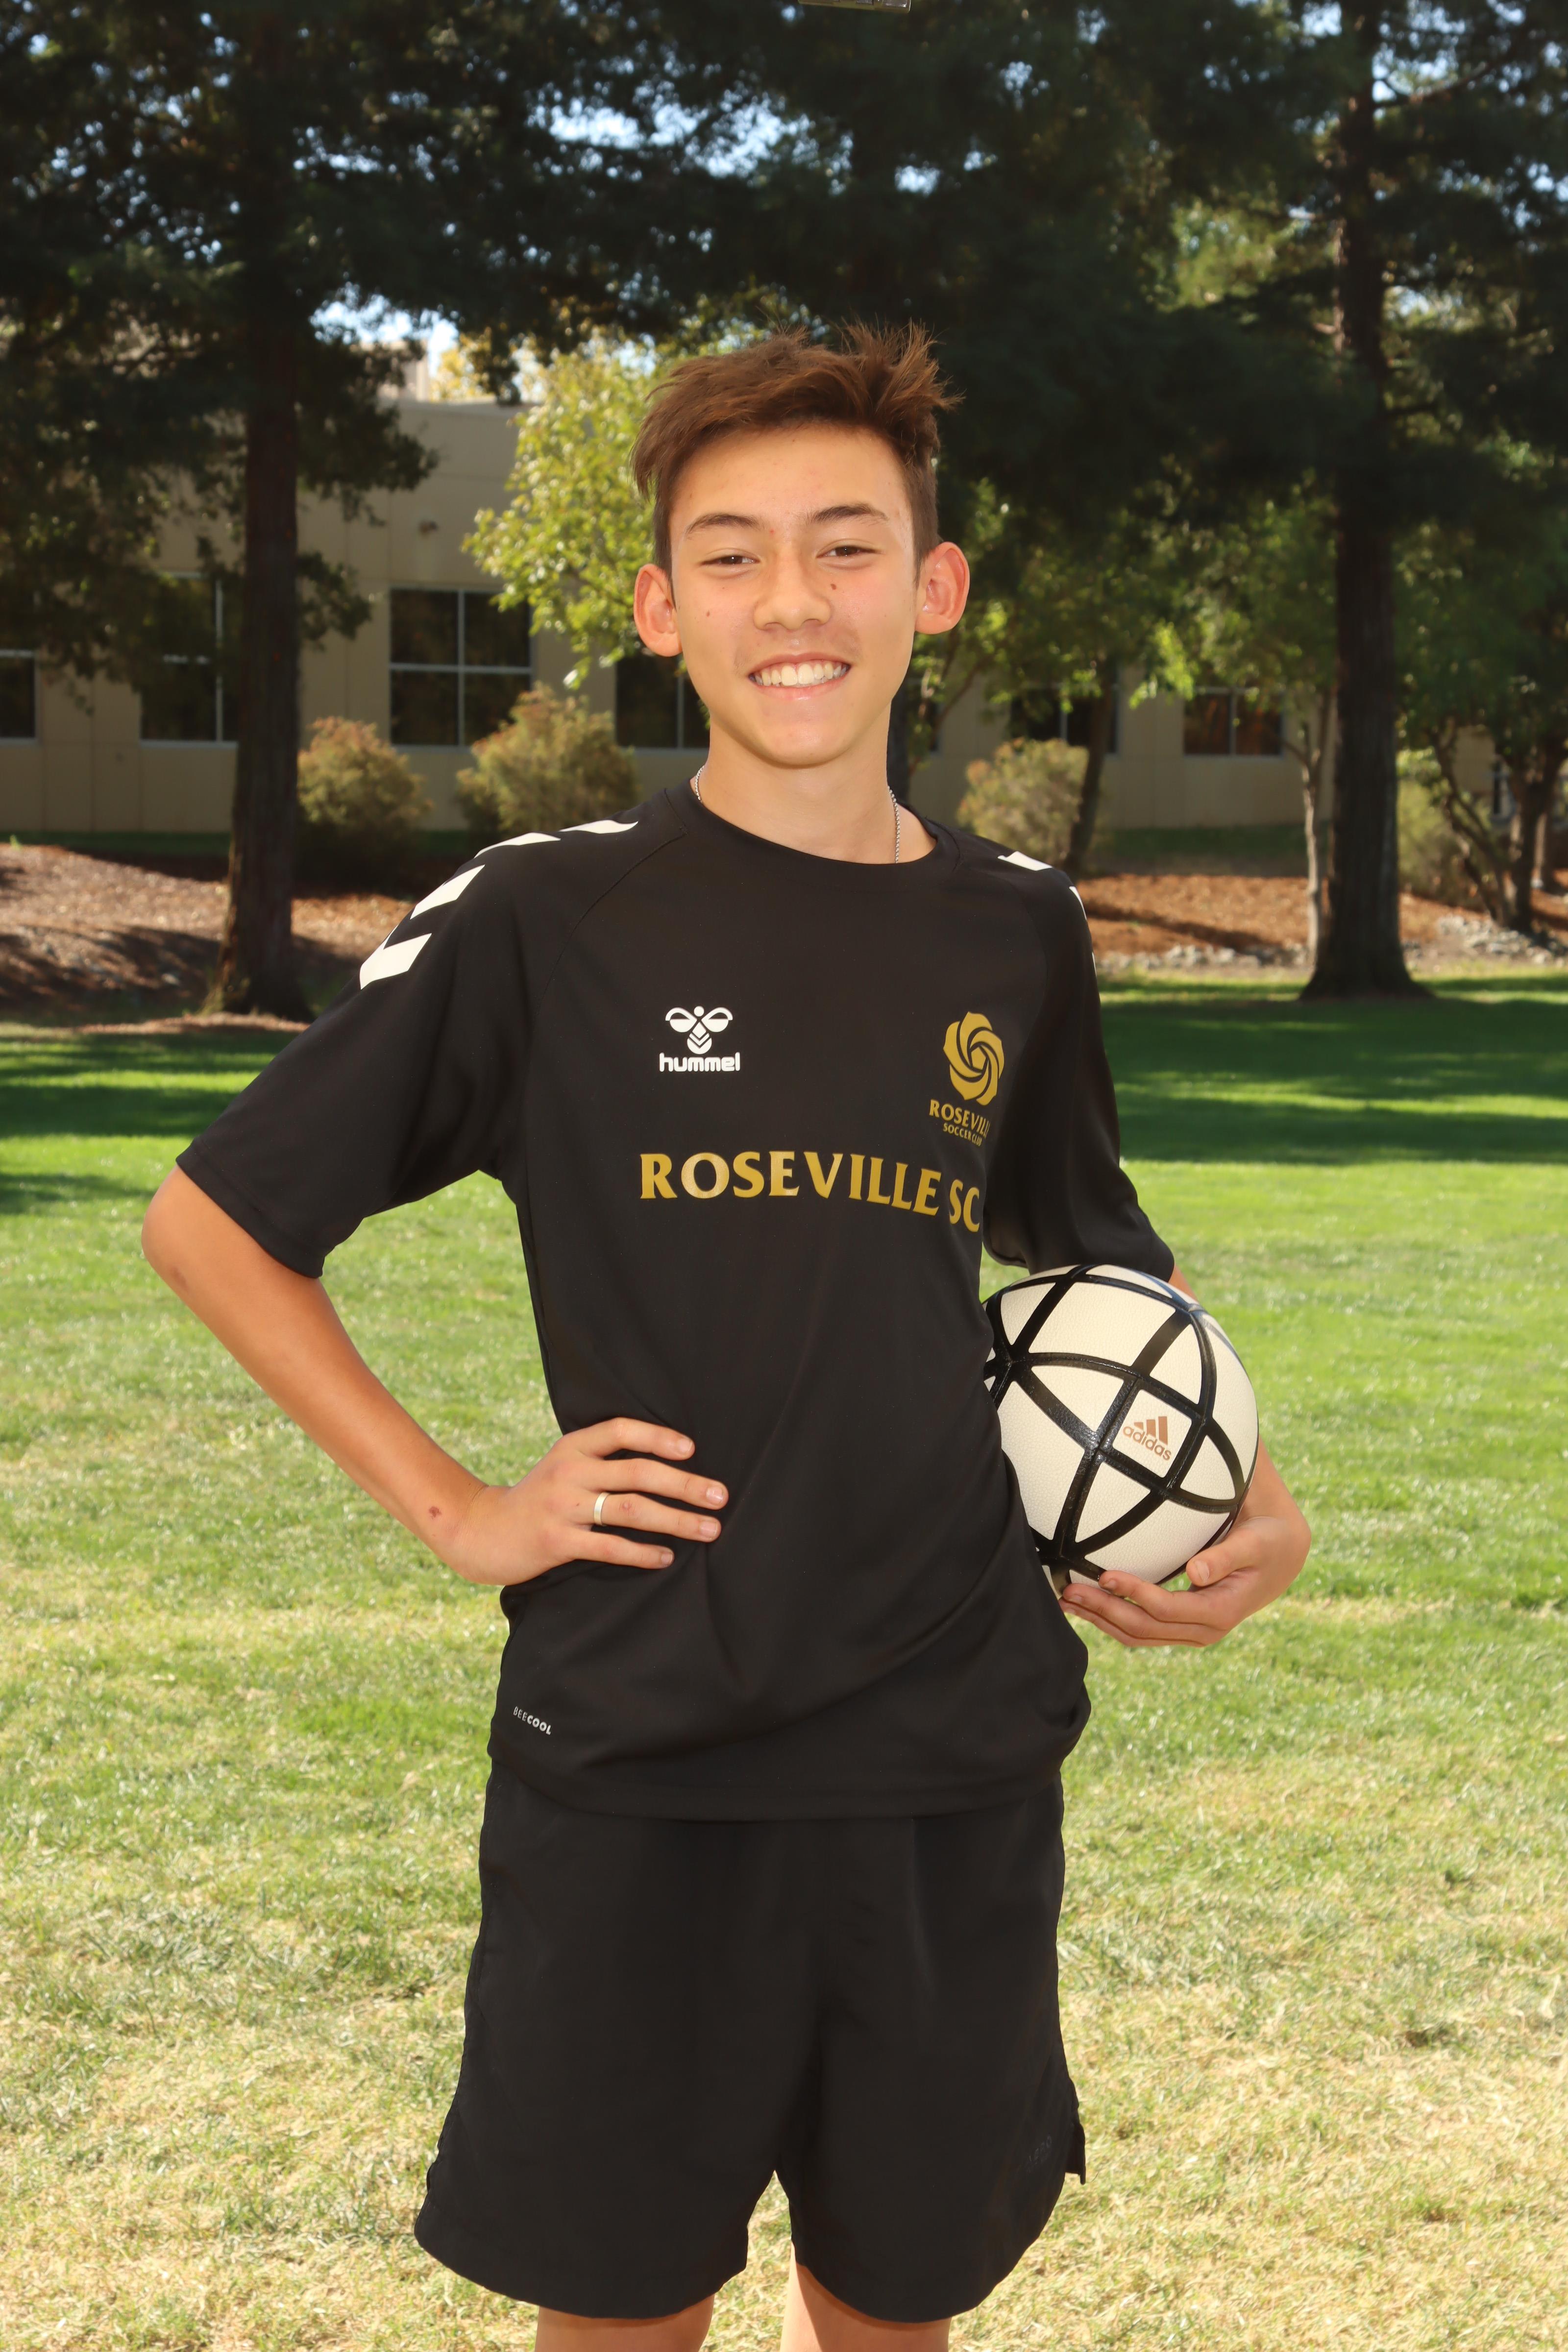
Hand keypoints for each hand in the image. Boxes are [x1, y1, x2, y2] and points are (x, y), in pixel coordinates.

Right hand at [435, 1418, 726, 1587]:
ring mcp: (562, 1506)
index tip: (692, 1449)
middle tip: (720, 1495)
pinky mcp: (557, 1541)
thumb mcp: (565, 1467)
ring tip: (709, 1529)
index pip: (621, 1430)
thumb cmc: (540, 1499)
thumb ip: (603, 1461)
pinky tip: (666, 1557)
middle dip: (685, 1484)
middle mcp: (569, 1471)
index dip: (658, 1436)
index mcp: (573, 1446)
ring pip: (631, 1509)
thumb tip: (667, 1465)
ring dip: (676, 1520)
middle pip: (638, 1471)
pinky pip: (609, 1546)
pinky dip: (642, 1552)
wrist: (484, 1531)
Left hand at [1059, 1440, 1308, 1648]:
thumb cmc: (1268, 1542)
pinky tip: (1088, 1606)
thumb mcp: (1256, 1543)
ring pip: (1138, 1635)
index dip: (1134, 1594)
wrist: (1280, 1558)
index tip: (1105, 1574)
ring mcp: (1191, 1632)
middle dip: (1104, 1611)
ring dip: (1100, 1620)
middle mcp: (1204, 1630)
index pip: (1167, 1609)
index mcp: (1220, 1612)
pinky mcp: (1181, 1626)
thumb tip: (1197, 1573)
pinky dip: (1112, 1619)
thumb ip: (1227, 1556)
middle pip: (1144, 1628)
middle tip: (1068, 1590)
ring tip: (1066, 1601)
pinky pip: (1142, 1630)